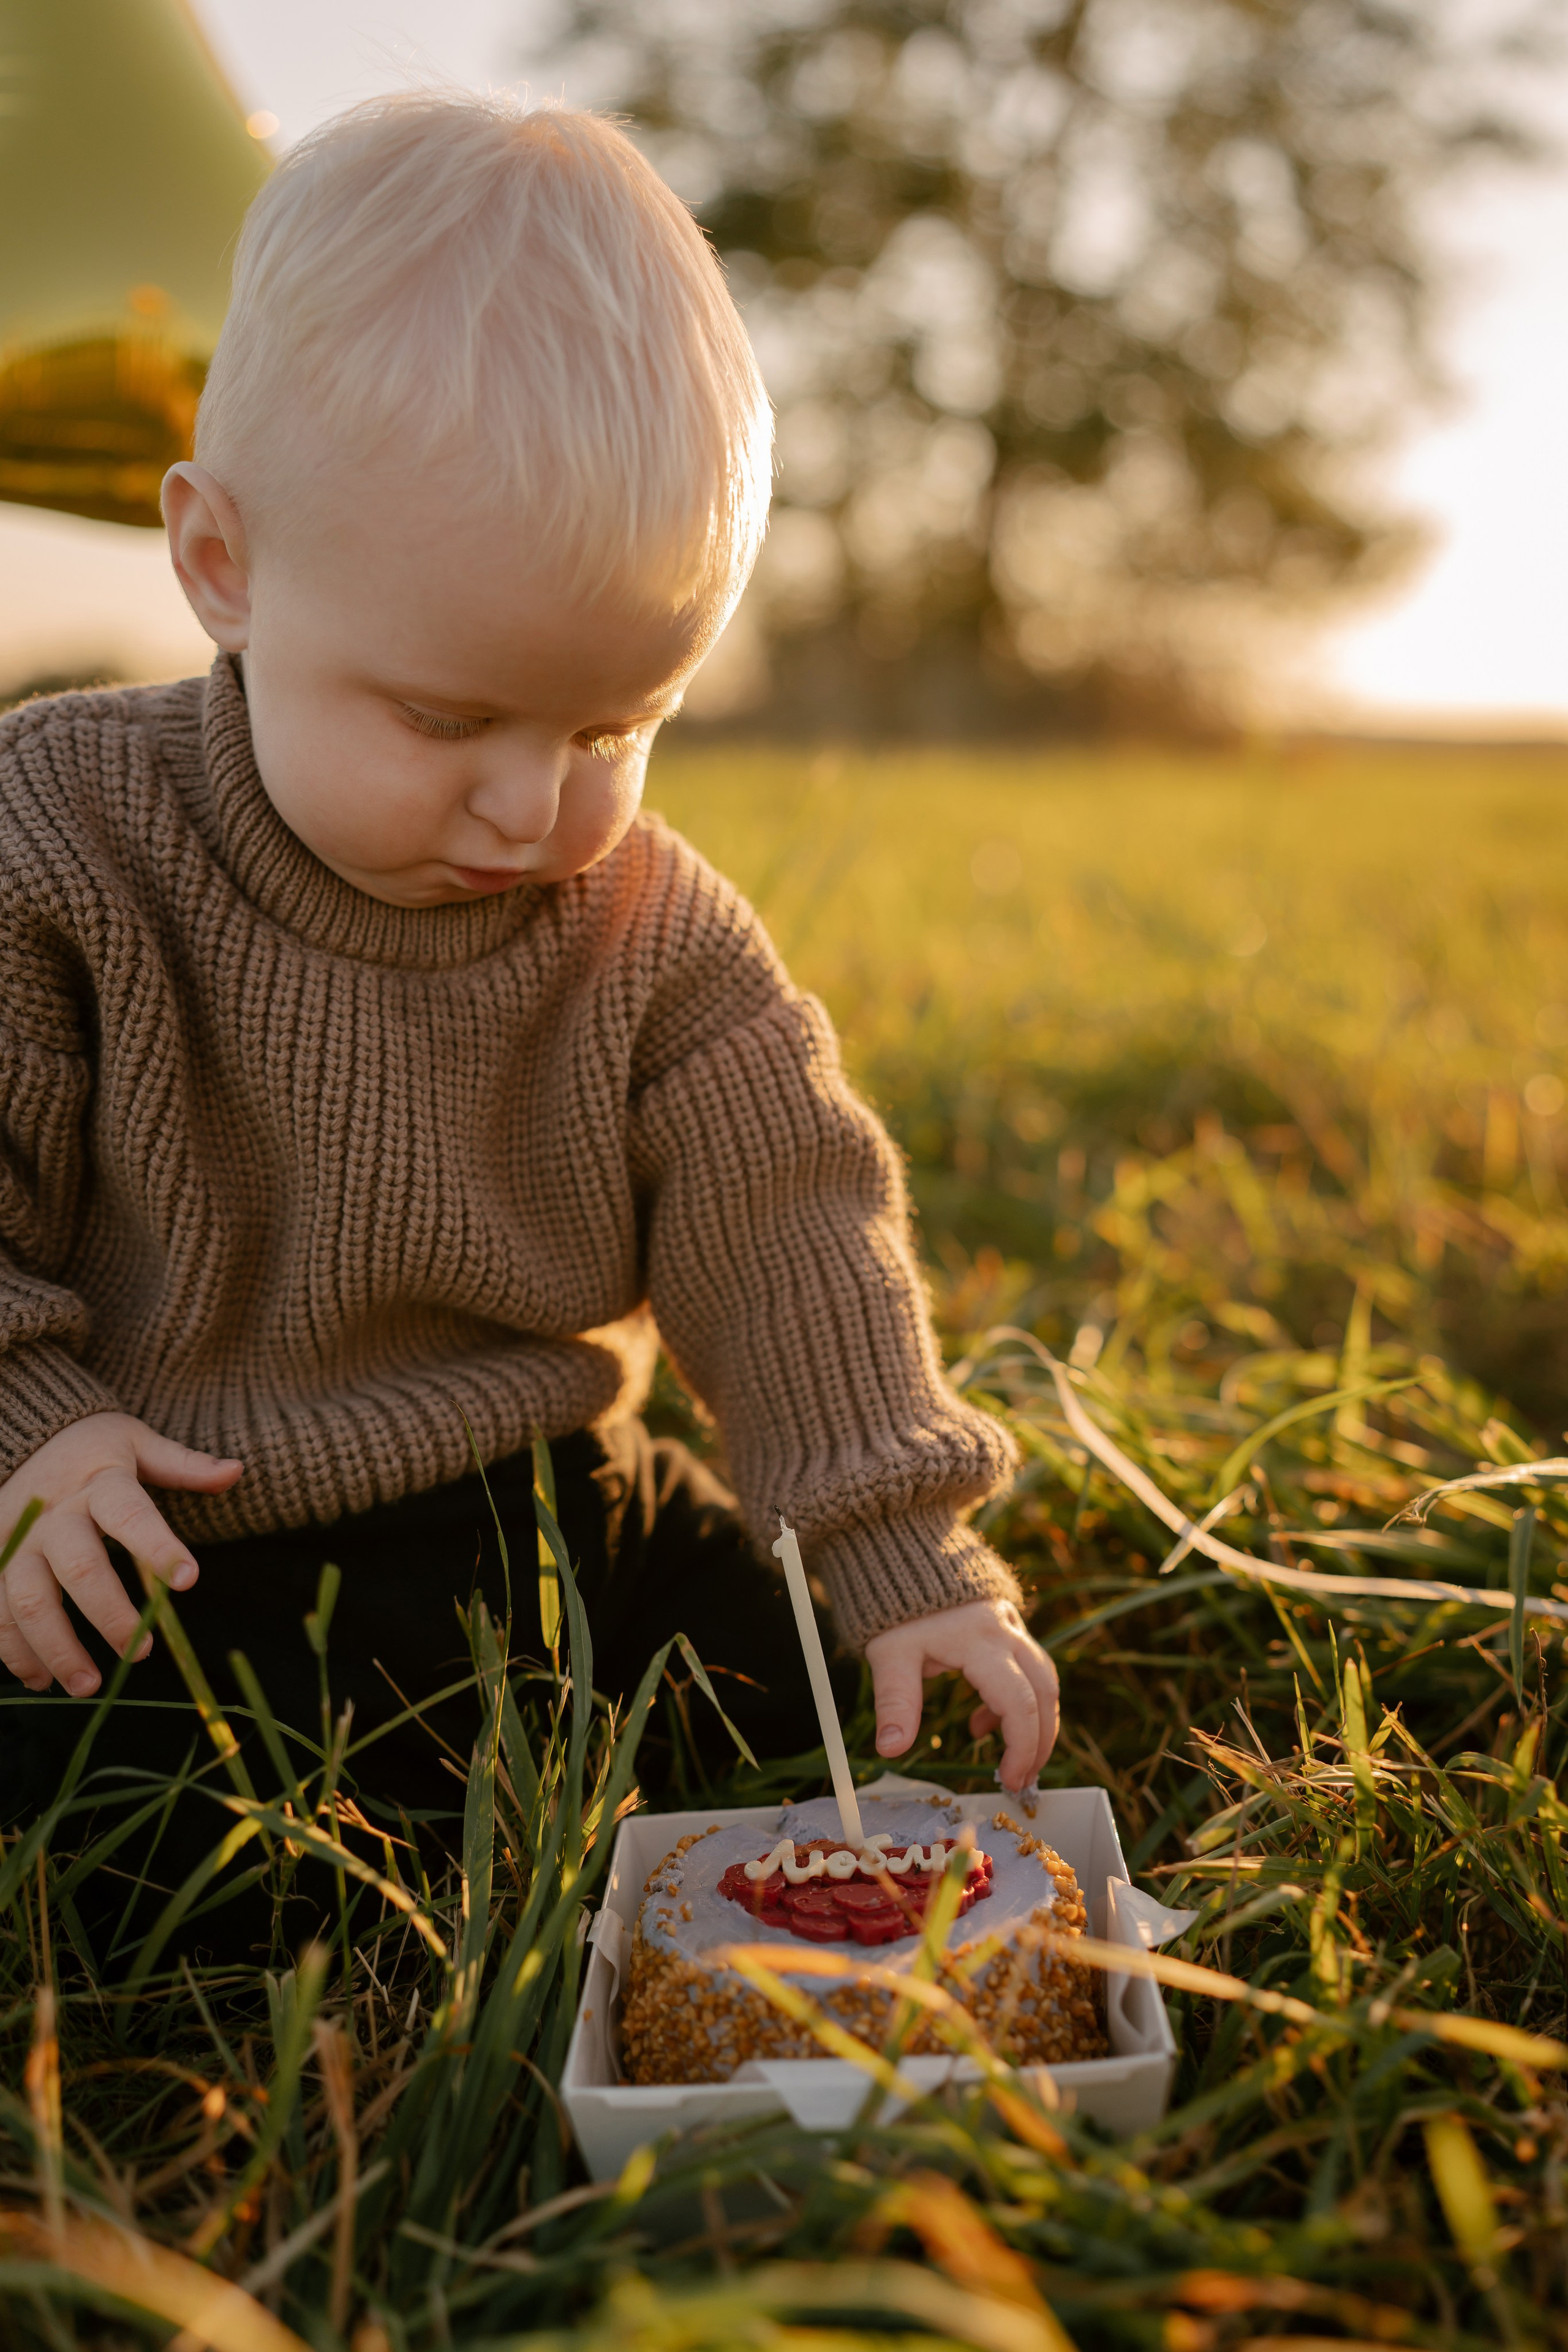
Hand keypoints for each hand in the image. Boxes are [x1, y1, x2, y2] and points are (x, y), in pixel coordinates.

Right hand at [0, 1415, 242, 1696]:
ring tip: (89, 1687)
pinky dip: (15, 1652)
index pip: (132, 1515)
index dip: (159, 1546)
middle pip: (80, 1568)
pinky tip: (41, 1680)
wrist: (22, 1441)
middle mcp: (53, 1515)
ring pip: (30, 1601)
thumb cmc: (91, 1450)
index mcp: (98, 1483)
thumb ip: (183, 1464)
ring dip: (57, 1649)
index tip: (189, 1580)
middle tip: (142, 1652)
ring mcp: (15, 1543)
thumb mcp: (136, 1443)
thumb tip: (236, 1470)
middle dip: (110, 1614)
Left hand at [864, 1597, 1058, 1791]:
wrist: (903, 1554)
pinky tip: (981, 1721)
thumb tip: (891, 1749)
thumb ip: (896, 1701)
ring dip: (1034, 1723)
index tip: (1010, 1781)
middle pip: (1045, 1693)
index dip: (1022, 1748)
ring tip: (1005, 1758)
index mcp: (981, 1641)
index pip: (1019, 1703)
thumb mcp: (889, 1654)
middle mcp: (1006, 1632)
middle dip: (1039, 1743)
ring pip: (1044, 1680)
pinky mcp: (1007, 1627)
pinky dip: (1017, 1702)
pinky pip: (1028, 1669)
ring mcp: (1011, 1626)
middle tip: (1019, 1780)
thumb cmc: (896, 1606)